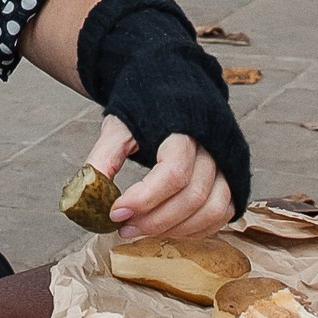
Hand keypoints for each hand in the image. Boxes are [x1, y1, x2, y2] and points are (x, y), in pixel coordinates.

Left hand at [90, 115, 237, 240]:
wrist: (172, 87)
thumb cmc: (145, 108)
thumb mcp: (119, 124)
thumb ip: (104, 156)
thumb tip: (87, 193)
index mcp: (184, 126)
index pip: (173, 172)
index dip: (144, 199)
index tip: (115, 212)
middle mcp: (212, 145)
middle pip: (192, 196)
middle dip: (155, 221)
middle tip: (123, 228)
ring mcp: (226, 163)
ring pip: (211, 210)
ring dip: (175, 230)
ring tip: (142, 230)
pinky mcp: (231, 178)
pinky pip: (221, 214)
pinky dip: (195, 230)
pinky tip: (167, 229)